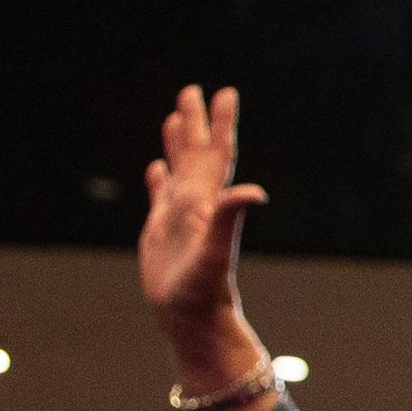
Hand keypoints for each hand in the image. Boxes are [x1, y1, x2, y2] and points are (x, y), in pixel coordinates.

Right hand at [141, 85, 267, 372]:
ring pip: (177, 171)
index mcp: (208, 202)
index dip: (221, 124)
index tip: (226, 93)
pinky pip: (159, 198)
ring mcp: (178, 218)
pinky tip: (156, 168)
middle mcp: (196, 205)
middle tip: (192, 90)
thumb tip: (255, 192)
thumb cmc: (204, 291)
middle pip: (195, 153)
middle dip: (195, 122)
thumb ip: (230, 218)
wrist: (191, 321)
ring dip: (176, 145)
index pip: (217, 154)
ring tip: (174, 117)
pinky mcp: (160, 234)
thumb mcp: (216, 251)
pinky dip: (158, 179)